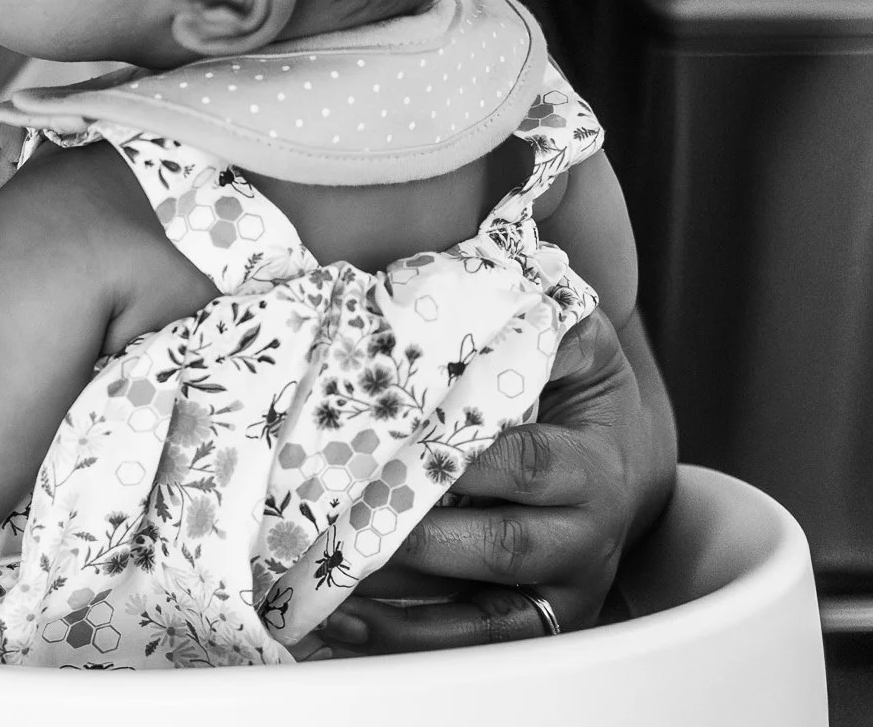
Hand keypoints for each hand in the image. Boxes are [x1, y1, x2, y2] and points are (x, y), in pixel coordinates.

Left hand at [320, 309, 676, 652]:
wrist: (621, 464)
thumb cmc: (579, 395)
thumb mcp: (578, 348)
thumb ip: (542, 325)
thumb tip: (494, 301)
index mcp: (591, 466)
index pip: (528, 463)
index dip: (466, 460)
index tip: (397, 450)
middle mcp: (583, 538)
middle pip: (500, 545)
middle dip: (419, 536)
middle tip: (343, 521)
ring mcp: (559, 590)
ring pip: (478, 612)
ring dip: (396, 599)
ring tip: (325, 580)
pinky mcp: (531, 626)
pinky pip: (466, 645)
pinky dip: (402, 638)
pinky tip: (341, 623)